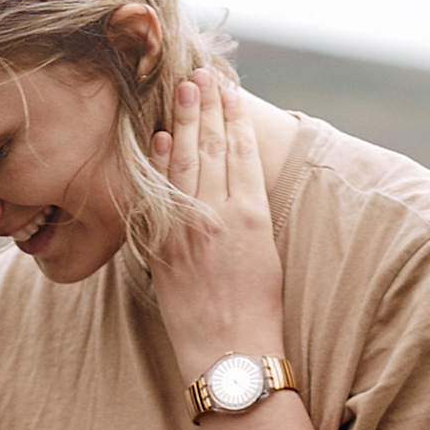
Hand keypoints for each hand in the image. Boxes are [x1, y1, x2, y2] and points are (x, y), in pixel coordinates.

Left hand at [149, 69, 285, 380]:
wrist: (230, 355)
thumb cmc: (258, 313)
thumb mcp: (267, 255)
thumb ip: (250, 215)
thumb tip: (238, 185)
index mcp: (252, 215)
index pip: (242, 151)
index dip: (234, 117)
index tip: (229, 90)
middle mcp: (219, 215)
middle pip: (213, 147)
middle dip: (206, 107)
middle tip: (199, 74)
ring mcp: (188, 228)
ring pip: (187, 163)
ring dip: (185, 123)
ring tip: (183, 90)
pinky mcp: (165, 246)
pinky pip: (162, 195)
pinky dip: (163, 163)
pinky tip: (163, 138)